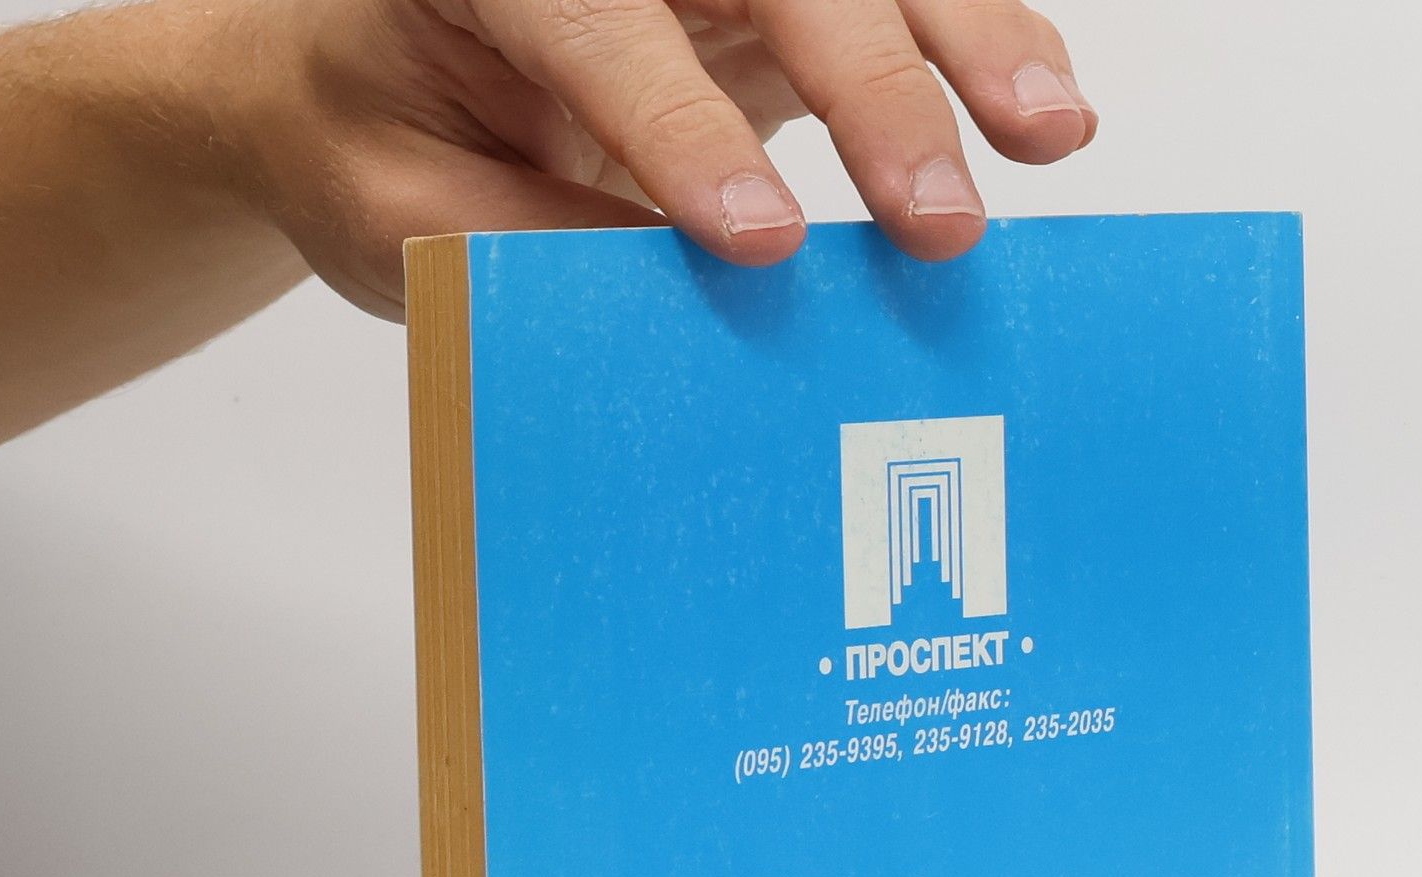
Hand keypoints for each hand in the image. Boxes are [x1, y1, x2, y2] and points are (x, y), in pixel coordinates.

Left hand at [221, 0, 1096, 313]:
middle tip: (935, 223)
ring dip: (968, 41)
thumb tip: (672, 302)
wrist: (374, 67)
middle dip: (869, 93)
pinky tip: (1044, 108)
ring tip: (1048, 133)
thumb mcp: (398, 214)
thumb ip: (517, 242)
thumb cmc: (373, 132)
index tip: (753, 242)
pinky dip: (983, 37)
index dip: (681, 126)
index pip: (595, 17)